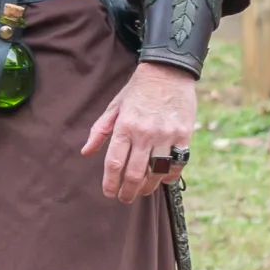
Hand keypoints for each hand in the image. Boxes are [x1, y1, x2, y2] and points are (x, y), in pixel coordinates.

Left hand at [81, 61, 196, 203]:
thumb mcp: (114, 106)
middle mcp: (145, 134)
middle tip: (124, 198)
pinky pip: (178, 163)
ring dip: (147, 187)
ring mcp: (166, 135)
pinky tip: (162, 180)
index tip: (108, 193)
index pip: (114, 163)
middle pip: (134, 173)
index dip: (110, 183)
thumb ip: (100, 131)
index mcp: (124, 127)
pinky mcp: (184, 135)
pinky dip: (170, 175)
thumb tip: (86, 152)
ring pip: (156, 172)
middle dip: (127, 191)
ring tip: (141, 192)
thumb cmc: (137, 90)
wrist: (168, 71)